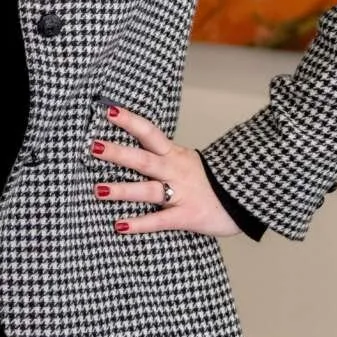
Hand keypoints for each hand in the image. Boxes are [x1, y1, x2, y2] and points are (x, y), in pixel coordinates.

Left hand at [86, 104, 240, 236]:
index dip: (130, 121)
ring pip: (148, 190)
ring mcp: (181, 193)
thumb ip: (162, 157)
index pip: (150, 133)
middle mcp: (175, 170)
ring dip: (122, 190)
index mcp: (174, 154)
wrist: (243, 199)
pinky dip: (140, 223)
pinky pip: (160, 220)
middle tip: (93, 146)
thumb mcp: (186, 161)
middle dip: (117, 153)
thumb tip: (131, 152)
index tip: (110, 111)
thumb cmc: (210, 181)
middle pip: (143, 159)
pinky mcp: (186, 216)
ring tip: (98, 189)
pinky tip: (120, 225)